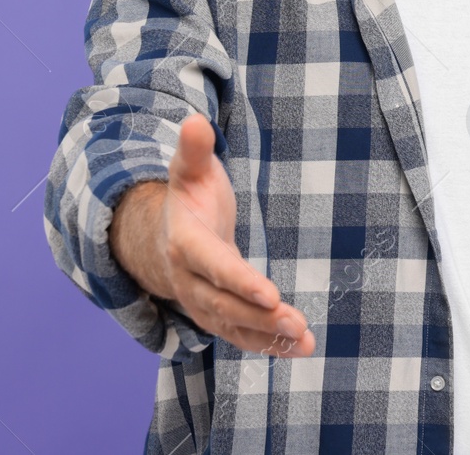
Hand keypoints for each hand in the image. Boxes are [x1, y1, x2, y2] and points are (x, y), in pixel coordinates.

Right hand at [110, 113, 313, 356]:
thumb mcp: (191, 170)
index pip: (214, 266)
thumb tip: (195, 121)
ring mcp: (202, 302)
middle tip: (297, 323)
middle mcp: (190, 280)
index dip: (239, 281)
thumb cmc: (189, 197)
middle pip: (225, 304)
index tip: (270, 294)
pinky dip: (267, 344)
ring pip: (234, 325)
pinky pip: (241, 334)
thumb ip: (195, 150)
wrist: (164, 235)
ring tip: (305, 341)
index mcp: (186, 244)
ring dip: (268, 336)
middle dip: (260, 316)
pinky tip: (299, 348)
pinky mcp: (218, 315)